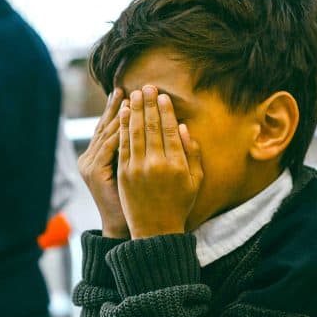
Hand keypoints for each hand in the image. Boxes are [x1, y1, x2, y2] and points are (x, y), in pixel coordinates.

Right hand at [77, 88, 129, 237]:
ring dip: (119, 114)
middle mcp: (91, 158)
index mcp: (100, 157)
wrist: (128, 228)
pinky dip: (118, 132)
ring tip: (129, 97)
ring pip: (106, 133)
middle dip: (117, 106)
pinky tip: (128, 119)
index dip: (120, 109)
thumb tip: (155, 125)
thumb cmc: (139, 202)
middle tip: (127, 87)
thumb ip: (141, 150)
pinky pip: (108, 147)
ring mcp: (90, 165)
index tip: (130, 92)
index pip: (111, 128)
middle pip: (105, 126)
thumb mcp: (139, 171)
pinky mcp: (95, 173)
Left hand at [117, 86, 202, 238]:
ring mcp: (137, 168)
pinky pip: (122, 144)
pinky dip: (122, 127)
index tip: (162, 95)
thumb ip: (192, 154)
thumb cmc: (179, 205)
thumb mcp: (195, 182)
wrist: (156, 230)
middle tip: (146, 86)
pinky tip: (122, 113)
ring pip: (134, 132)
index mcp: (176, 165)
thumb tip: (183, 128)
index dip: (165, 110)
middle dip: (148, 104)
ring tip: (133, 94)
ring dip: (133, 110)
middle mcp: (156, 164)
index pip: (169, 130)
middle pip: (151, 126)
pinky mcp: (123, 173)